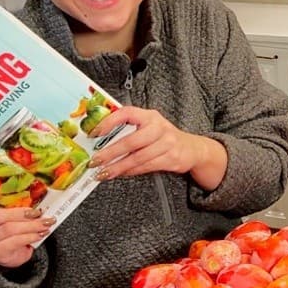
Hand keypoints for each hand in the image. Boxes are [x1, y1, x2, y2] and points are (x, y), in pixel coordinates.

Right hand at [0, 192, 52, 267]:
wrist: (7, 249)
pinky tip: (40, 233)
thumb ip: (10, 198)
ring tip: (45, 222)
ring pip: (7, 230)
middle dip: (17, 213)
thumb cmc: (5, 222)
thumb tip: (35, 187)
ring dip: (30, 225)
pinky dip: (30, 236)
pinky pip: (14, 242)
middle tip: (36, 212)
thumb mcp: (5, 208)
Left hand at [88, 106, 226, 187]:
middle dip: (110, 153)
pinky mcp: (171, 159)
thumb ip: (129, 127)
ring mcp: (167, 144)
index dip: (109, 122)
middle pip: (131, 141)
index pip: (127, 113)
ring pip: (137, 158)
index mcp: (150, 116)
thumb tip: (99, 137)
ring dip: (118, 167)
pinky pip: (146, 167)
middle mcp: (159, 128)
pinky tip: (120, 173)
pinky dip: (130, 172)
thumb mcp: (149, 126)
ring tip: (103, 173)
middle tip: (95, 160)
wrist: (193, 149)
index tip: (94, 133)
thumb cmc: (164, 137)